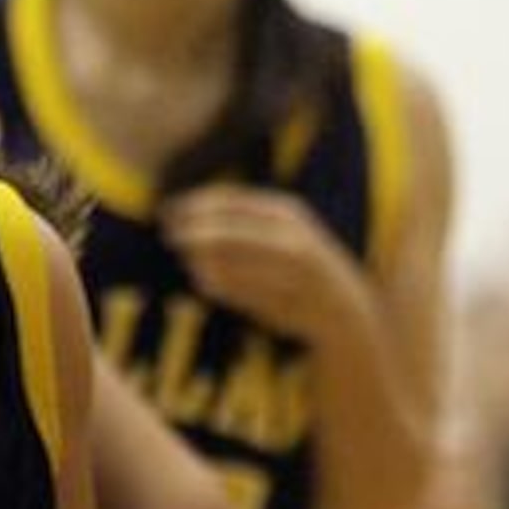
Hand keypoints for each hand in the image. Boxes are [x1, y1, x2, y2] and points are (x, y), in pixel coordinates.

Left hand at [159, 184, 359, 341]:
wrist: (341, 306)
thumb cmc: (299, 262)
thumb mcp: (279, 228)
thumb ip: (241, 219)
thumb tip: (186, 211)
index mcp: (285, 212)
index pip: (230, 202)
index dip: (195, 204)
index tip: (168, 210)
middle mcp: (288, 238)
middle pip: (226, 230)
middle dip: (192, 231)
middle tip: (169, 234)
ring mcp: (284, 272)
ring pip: (228, 262)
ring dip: (200, 260)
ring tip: (187, 259)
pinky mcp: (280, 300)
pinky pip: (234, 290)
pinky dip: (215, 284)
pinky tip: (203, 280)